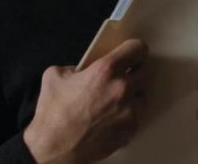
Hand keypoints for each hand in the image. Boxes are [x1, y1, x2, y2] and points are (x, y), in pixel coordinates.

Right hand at [23, 39, 148, 163]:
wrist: (53, 148)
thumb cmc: (53, 113)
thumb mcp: (55, 75)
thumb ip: (75, 67)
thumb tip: (84, 70)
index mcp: (105, 71)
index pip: (136, 49)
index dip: (134, 48)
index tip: (131, 52)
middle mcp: (122, 89)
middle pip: (145, 72)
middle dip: (134, 71)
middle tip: (122, 75)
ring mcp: (129, 112)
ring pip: (142, 96)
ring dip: (132, 95)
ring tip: (113, 100)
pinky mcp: (129, 131)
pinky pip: (135, 117)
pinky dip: (126, 116)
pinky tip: (109, 118)